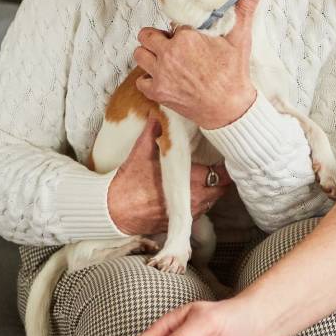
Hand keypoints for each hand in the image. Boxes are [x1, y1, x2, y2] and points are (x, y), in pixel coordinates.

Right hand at [107, 118, 230, 235]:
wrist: (113, 211)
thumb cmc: (128, 182)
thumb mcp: (141, 152)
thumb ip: (152, 131)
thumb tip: (157, 113)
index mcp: (191, 180)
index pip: (221, 173)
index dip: (223, 166)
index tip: (221, 158)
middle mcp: (195, 199)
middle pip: (221, 189)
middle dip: (220, 179)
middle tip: (216, 168)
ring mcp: (188, 213)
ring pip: (211, 201)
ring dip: (211, 191)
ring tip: (206, 180)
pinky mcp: (180, 222)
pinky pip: (199, 212)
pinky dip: (200, 203)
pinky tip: (192, 194)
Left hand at [134, 0, 259, 129]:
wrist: (229, 108)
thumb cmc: (234, 75)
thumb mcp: (240, 41)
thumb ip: (242, 14)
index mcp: (186, 38)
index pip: (172, 24)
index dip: (180, 30)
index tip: (189, 37)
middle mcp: (169, 54)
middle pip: (146, 35)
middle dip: (156, 38)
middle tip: (169, 45)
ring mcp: (161, 73)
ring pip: (139, 54)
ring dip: (149, 56)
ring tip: (163, 60)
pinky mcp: (157, 91)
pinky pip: (140, 80)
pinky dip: (149, 80)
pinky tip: (163, 79)